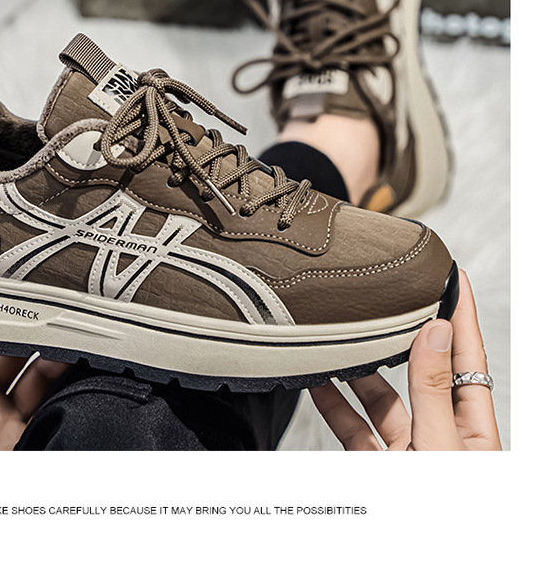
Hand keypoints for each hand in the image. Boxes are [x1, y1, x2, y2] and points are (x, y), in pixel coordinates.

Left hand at [0, 296, 67, 449]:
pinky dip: (65, 386)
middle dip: (21, 330)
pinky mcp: (25, 436)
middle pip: (2, 352)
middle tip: (38, 304)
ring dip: (49, 354)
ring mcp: (0, 418)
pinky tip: (74, 366)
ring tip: (64, 330)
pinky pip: (51, 404)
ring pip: (32, 375)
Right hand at [309, 270, 501, 449]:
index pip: (469, 360)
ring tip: (342, 340)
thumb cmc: (440, 514)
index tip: (453, 279)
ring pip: (382, 399)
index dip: (462, 317)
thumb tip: (434, 332)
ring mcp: (408, 451)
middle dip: (401, 338)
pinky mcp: (377, 464)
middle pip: (421, 374)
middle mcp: (441, 436)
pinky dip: (334, 405)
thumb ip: (433, 390)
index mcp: (472, 432)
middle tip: (388, 302)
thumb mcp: (439, 445)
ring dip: (360, 371)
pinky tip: (320, 385)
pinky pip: (353, 426)